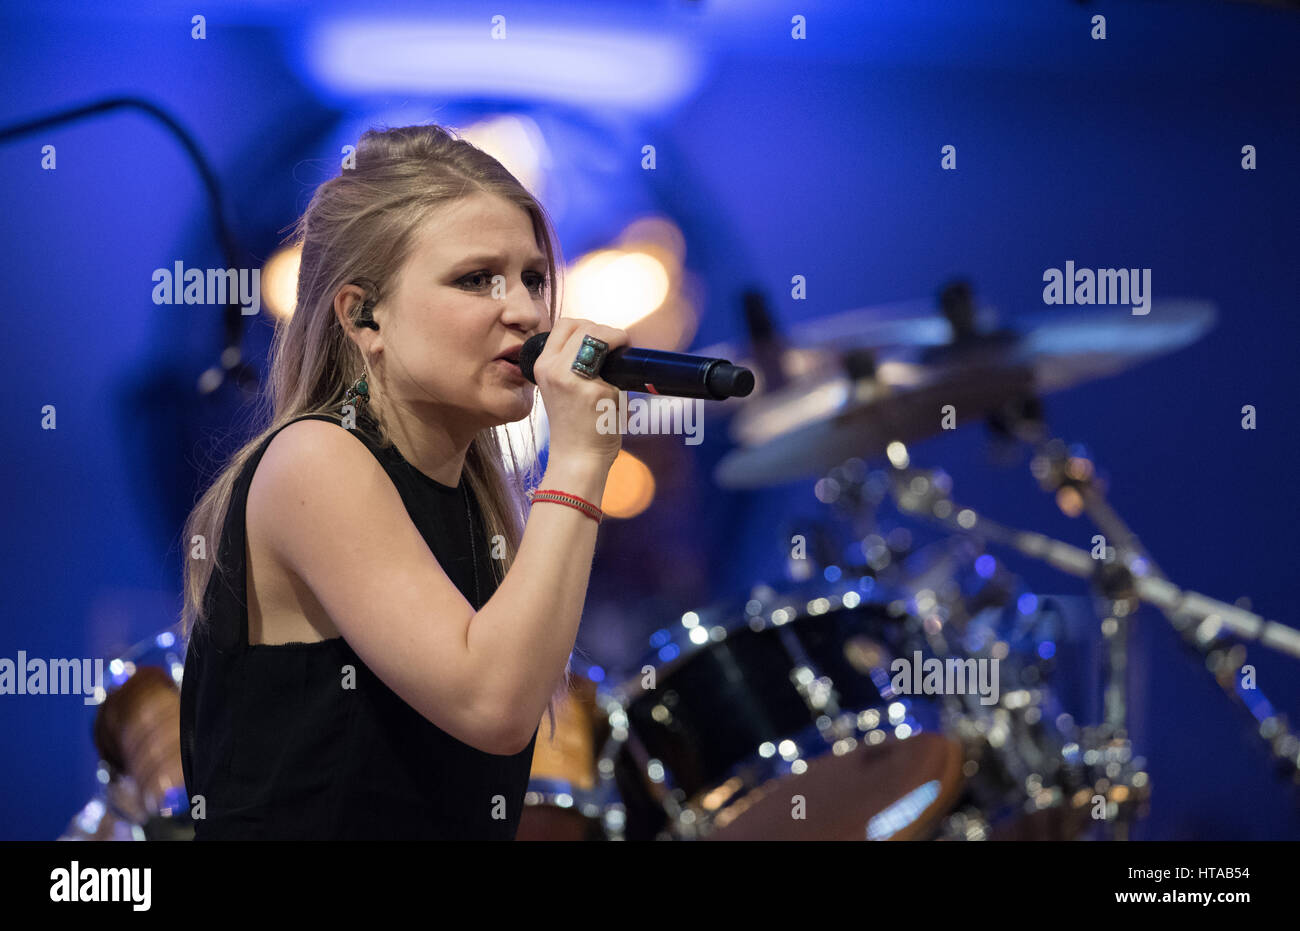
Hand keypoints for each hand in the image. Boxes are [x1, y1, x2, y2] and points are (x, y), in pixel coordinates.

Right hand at [531, 318, 628, 466]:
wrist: (577, 459)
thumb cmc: (575, 425)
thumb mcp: (561, 387)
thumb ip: (573, 362)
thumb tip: (603, 339)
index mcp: (543, 366)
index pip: (564, 325)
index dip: (586, 325)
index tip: (601, 338)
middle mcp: (553, 369)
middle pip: (582, 325)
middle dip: (605, 330)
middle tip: (617, 347)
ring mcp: (572, 379)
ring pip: (596, 333)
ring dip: (615, 337)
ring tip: (621, 354)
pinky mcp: (594, 391)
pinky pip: (614, 361)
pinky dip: (625, 362)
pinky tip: (625, 376)